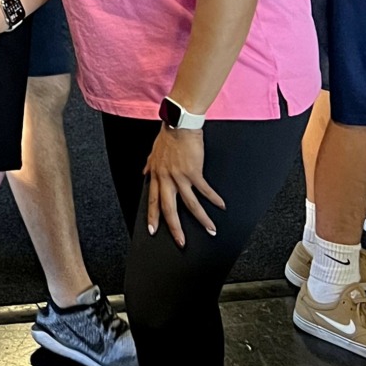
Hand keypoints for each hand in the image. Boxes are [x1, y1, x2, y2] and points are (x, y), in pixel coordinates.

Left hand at [143, 126, 224, 245]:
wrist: (179, 123)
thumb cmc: (168, 136)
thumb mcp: (154, 152)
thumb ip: (150, 165)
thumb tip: (144, 173)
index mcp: (156, 175)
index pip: (153, 200)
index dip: (152, 217)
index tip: (152, 230)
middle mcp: (166, 178)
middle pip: (169, 208)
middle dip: (174, 228)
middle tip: (180, 242)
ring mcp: (180, 176)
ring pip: (190, 204)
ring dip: (201, 219)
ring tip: (210, 230)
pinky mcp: (193, 172)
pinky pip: (205, 190)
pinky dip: (213, 199)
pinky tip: (220, 206)